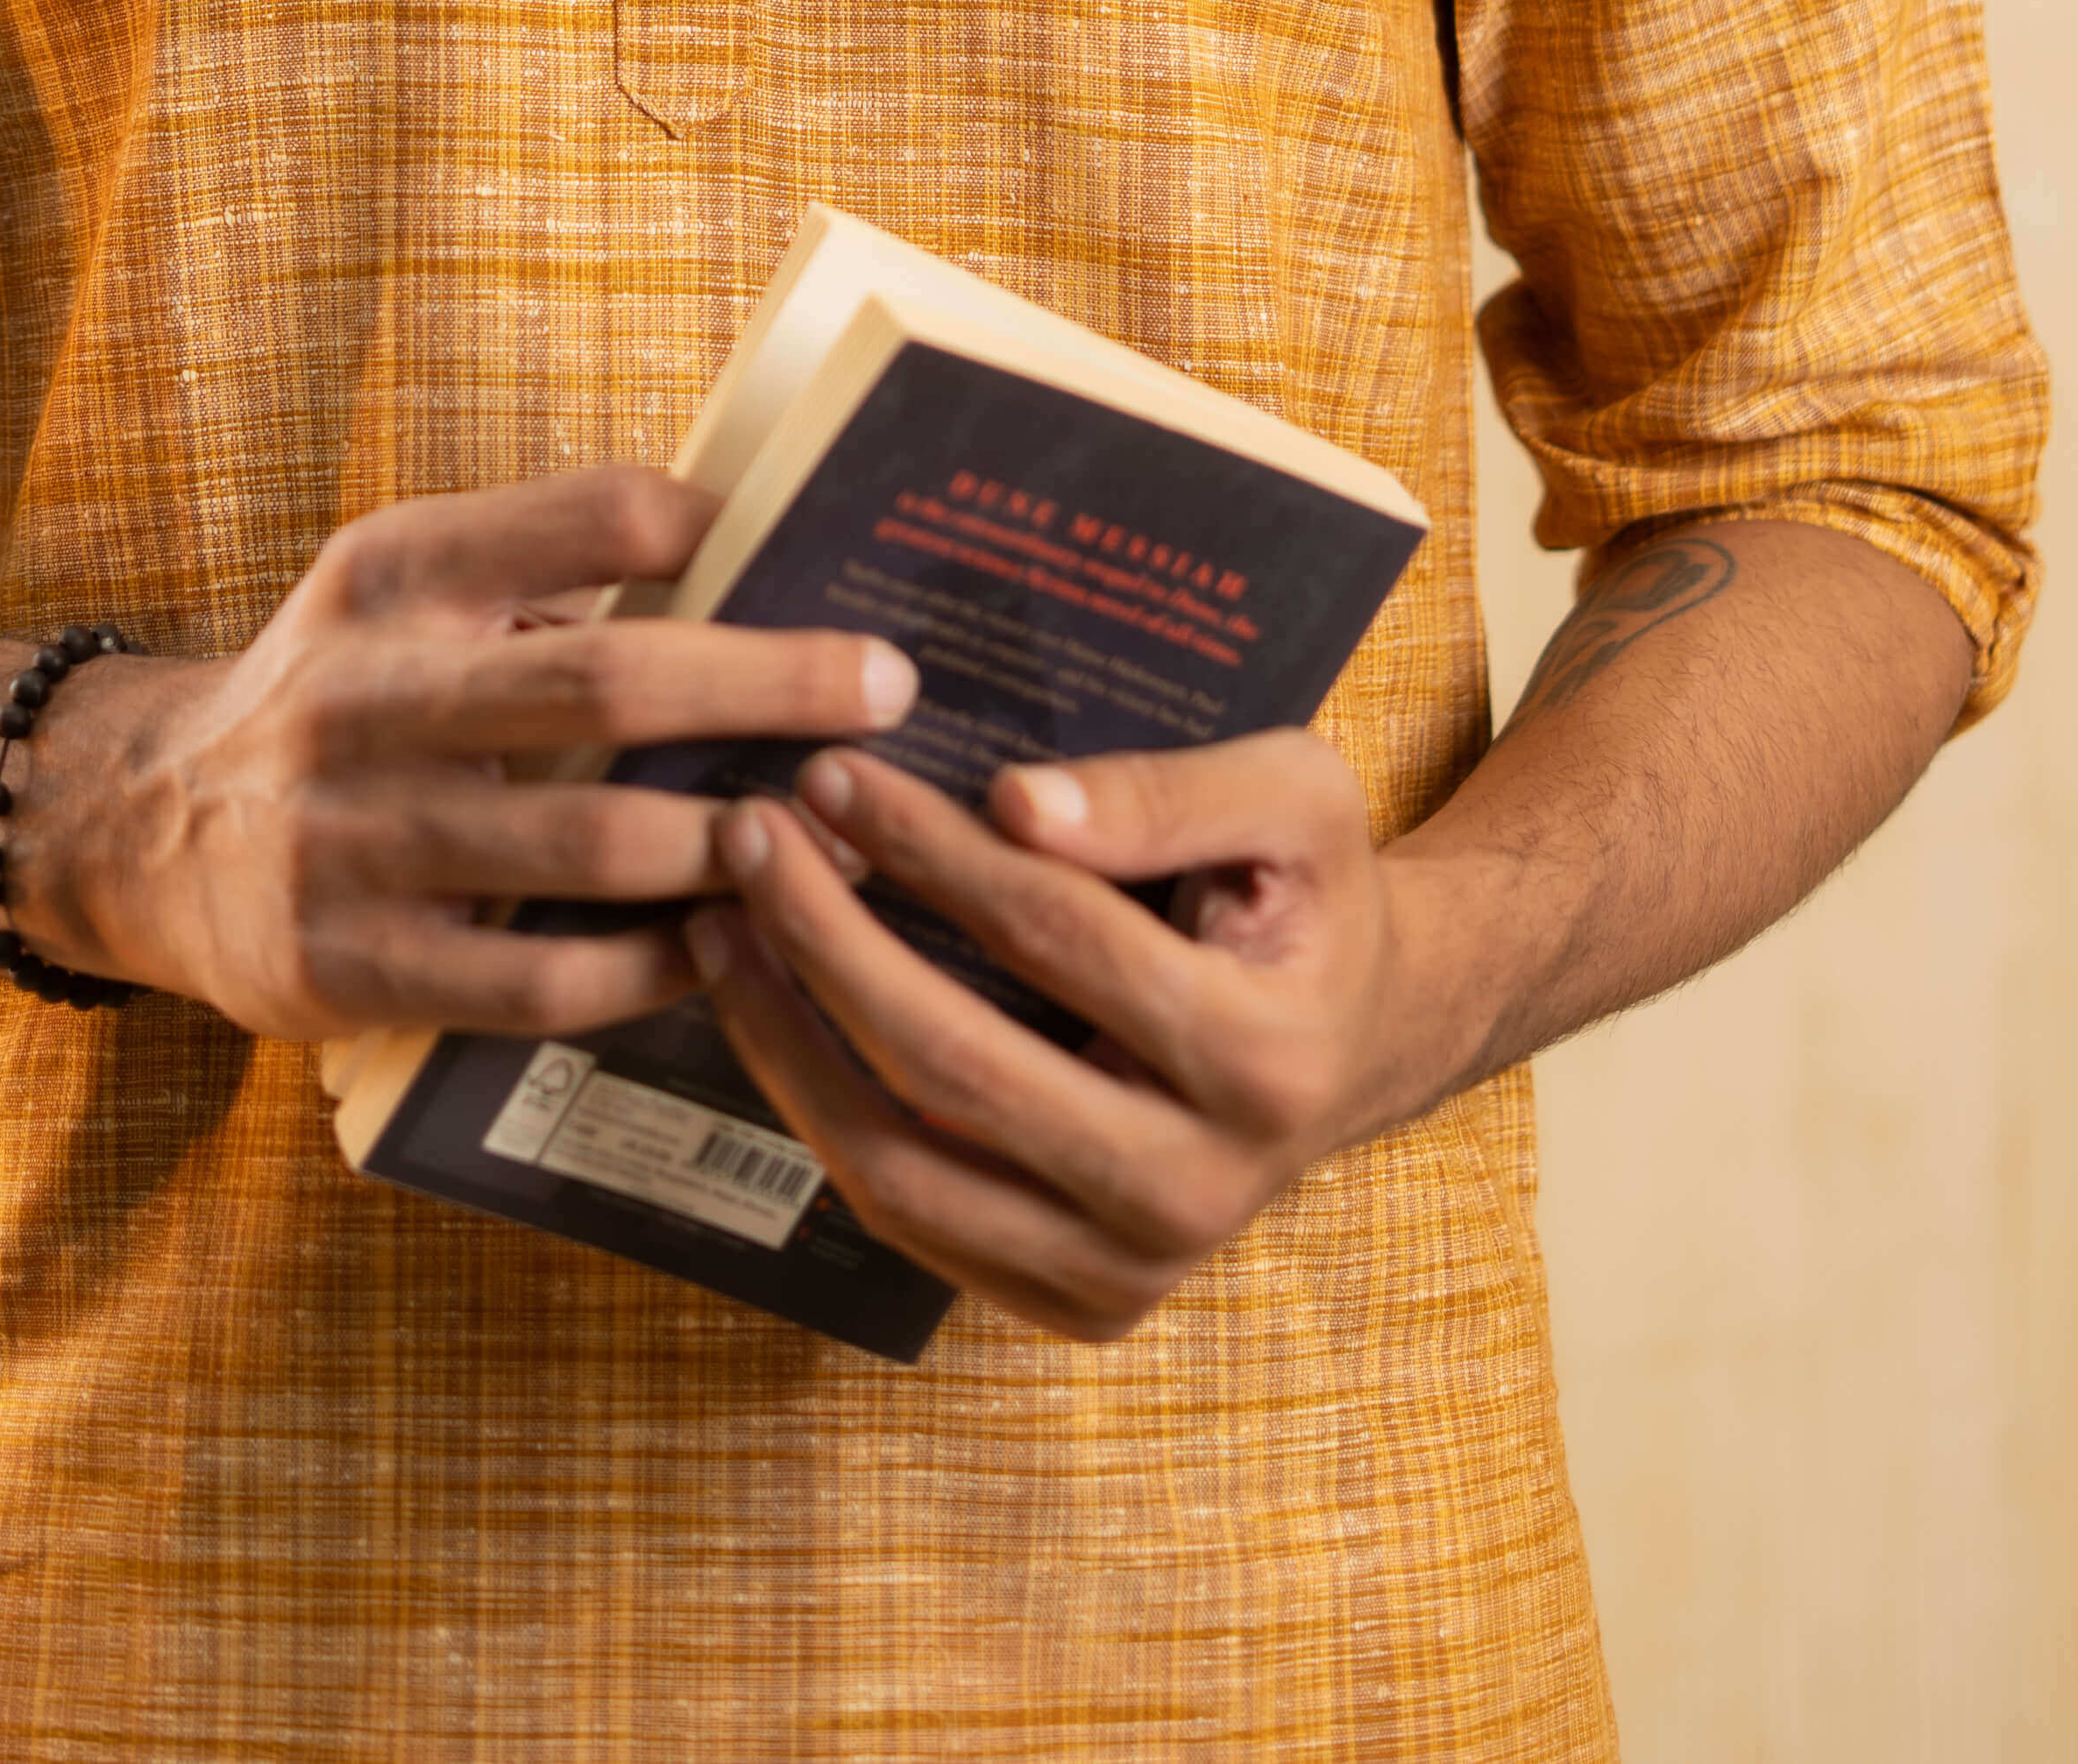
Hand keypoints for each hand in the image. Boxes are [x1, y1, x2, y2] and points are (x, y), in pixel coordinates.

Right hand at [16, 469, 916, 1042]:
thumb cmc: (340, 691)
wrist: (144, 828)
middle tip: (889, 685)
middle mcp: (362, 694)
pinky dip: (655, 966)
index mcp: (392, 575)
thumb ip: (547, 557)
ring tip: (841, 834)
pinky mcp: (347, 969)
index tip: (816, 543)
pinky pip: (541, 982)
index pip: (580, 517)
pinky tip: (732, 944)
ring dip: (733, 841)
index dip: (702, 525)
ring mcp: (350, 841)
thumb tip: (748, 539)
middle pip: (604, 681)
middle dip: (767, 684)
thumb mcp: (402, 585)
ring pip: (588, 845)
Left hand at [683, 733, 1464, 1344]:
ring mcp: (1132, 1272)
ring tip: (721, 925)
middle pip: (954, 1068)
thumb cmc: (1310, 897)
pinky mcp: (1077, 1305)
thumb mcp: (1296, 798)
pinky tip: (774, 1015)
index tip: (832, 772)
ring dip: (787, 1040)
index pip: (1055, 938)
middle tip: (747, 835)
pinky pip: (910, 1221)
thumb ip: (1166, 793)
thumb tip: (1014, 806)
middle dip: (826, 939)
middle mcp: (1198, 1194)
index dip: (928, 849)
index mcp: (1263, 1060)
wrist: (1357, 1041)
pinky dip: (821, 1117)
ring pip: (904, 1171)